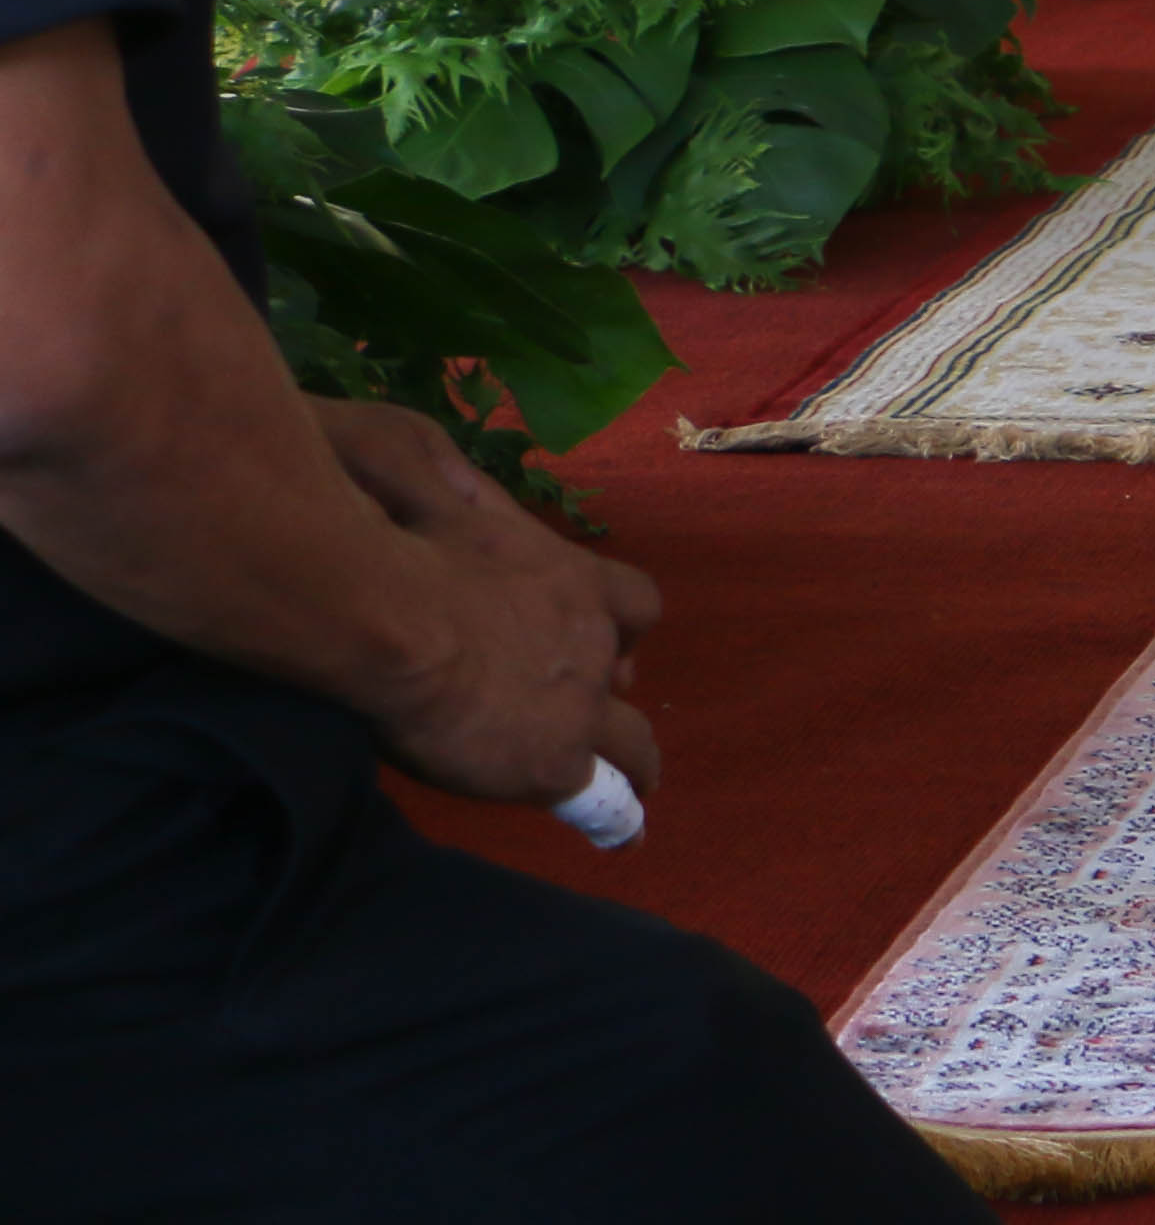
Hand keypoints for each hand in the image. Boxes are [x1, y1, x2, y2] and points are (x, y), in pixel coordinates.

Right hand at [314, 399, 662, 807]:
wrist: (383, 612)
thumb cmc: (397, 546)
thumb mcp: (439, 502)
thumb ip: (452, 494)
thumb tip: (439, 458)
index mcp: (564, 575)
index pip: (626, 596)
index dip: (619, 622)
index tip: (615, 639)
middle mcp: (590, 633)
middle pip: (628, 662)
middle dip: (616, 685)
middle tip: (604, 710)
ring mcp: (580, 697)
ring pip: (631, 740)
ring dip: (631, 762)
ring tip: (635, 791)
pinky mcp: (554, 758)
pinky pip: (599, 794)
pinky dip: (608, 812)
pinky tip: (618, 832)